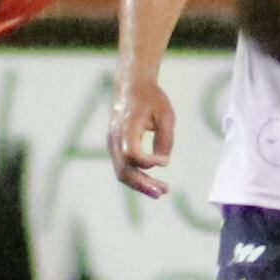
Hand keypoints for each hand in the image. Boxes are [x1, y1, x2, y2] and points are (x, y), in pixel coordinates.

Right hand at [110, 77, 176, 197]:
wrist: (132, 87)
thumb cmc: (152, 99)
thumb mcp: (166, 115)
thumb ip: (165, 140)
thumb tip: (163, 163)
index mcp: (128, 125)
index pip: (132, 153)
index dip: (148, 161)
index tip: (165, 160)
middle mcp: (116, 137)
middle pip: (124, 169)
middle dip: (143, 184)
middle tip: (162, 192)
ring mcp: (112, 144)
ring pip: (121, 173)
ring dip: (140, 185)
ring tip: (160, 192)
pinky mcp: (115, 148)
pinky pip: (122, 168)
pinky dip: (136, 179)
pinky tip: (151, 184)